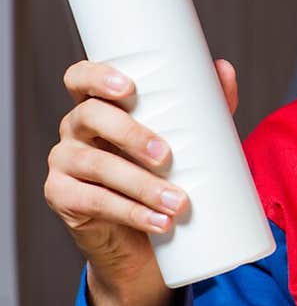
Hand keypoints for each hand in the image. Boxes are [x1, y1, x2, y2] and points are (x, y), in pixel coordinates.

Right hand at [45, 57, 238, 295]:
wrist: (140, 237)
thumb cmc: (157, 174)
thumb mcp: (183, 140)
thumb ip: (204, 106)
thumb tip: (224, 69)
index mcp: (97, 106)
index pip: (80, 78)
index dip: (96, 77)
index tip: (129, 88)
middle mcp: (74, 129)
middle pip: (90, 116)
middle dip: (130, 133)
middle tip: (166, 155)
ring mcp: (64, 163)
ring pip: (97, 164)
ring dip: (141, 183)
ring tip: (177, 202)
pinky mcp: (63, 198)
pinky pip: (95, 201)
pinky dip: (132, 213)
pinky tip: (157, 222)